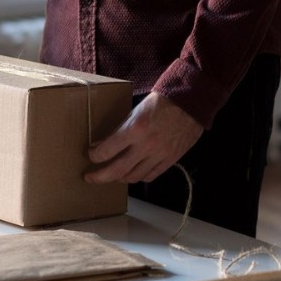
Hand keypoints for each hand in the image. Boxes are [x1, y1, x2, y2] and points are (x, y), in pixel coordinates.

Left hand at [85, 93, 203, 183]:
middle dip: (99, 176)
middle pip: (117, 170)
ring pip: (133, 177)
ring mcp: (160, 154)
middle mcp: (146, 145)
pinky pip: (151, 176)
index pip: (106, 151)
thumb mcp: (136, 111)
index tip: (91, 155)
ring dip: (119, 178)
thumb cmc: (161, 102)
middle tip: (90, 177)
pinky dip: (139, 177)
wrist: (190, 102)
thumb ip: (119, 130)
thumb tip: (101, 144)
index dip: (95, 156)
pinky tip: (133, 173)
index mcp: (135, 128)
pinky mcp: (171, 159)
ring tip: (113, 175)